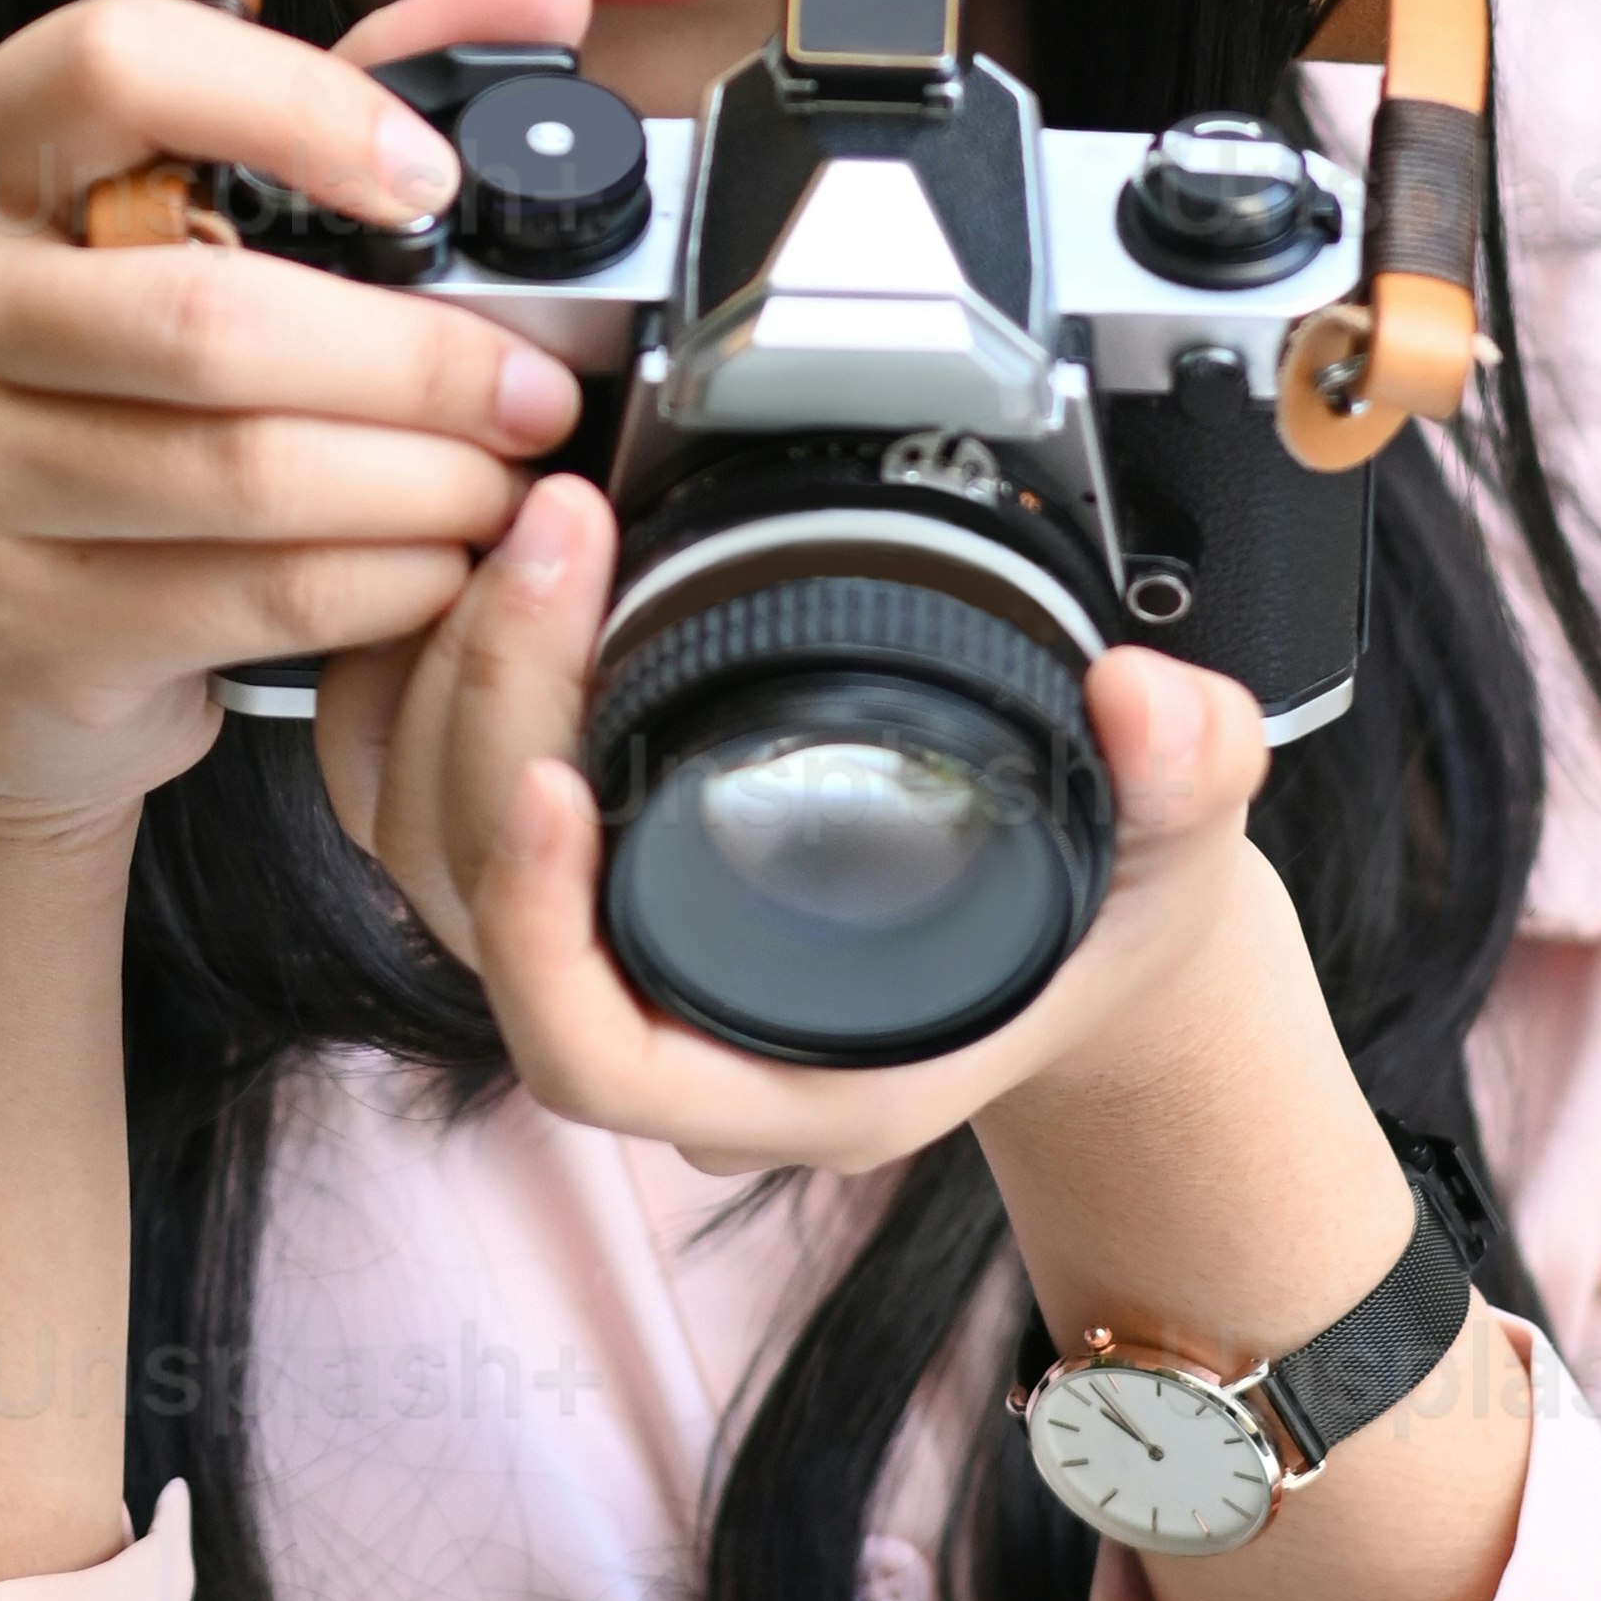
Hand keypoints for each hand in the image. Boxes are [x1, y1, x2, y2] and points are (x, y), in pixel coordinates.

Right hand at [0, 0, 602, 838]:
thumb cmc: (85, 406)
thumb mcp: (180, 226)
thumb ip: (350, 91)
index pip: (115, 61)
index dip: (298, 105)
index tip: (432, 181)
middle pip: (210, 311)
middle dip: (420, 356)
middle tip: (536, 384)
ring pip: (241, 464)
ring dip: (422, 479)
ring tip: (507, 480)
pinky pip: (246, 590)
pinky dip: (378, 580)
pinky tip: (438, 567)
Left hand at [315, 468, 1294, 1182]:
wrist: (1090, 920)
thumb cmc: (1105, 914)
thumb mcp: (1177, 856)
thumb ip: (1182, 781)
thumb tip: (1148, 702)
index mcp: (789, 1068)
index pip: (597, 1052)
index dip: (543, 930)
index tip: (554, 780)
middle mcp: (672, 1026)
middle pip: (477, 908)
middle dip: (494, 710)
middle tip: (558, 542)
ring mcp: (603, 942)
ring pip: (421, 841)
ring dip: (440, 684)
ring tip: (530, 532)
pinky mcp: (571, 859)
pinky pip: (419, 791)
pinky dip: (417, 681)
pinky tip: (481, 565)